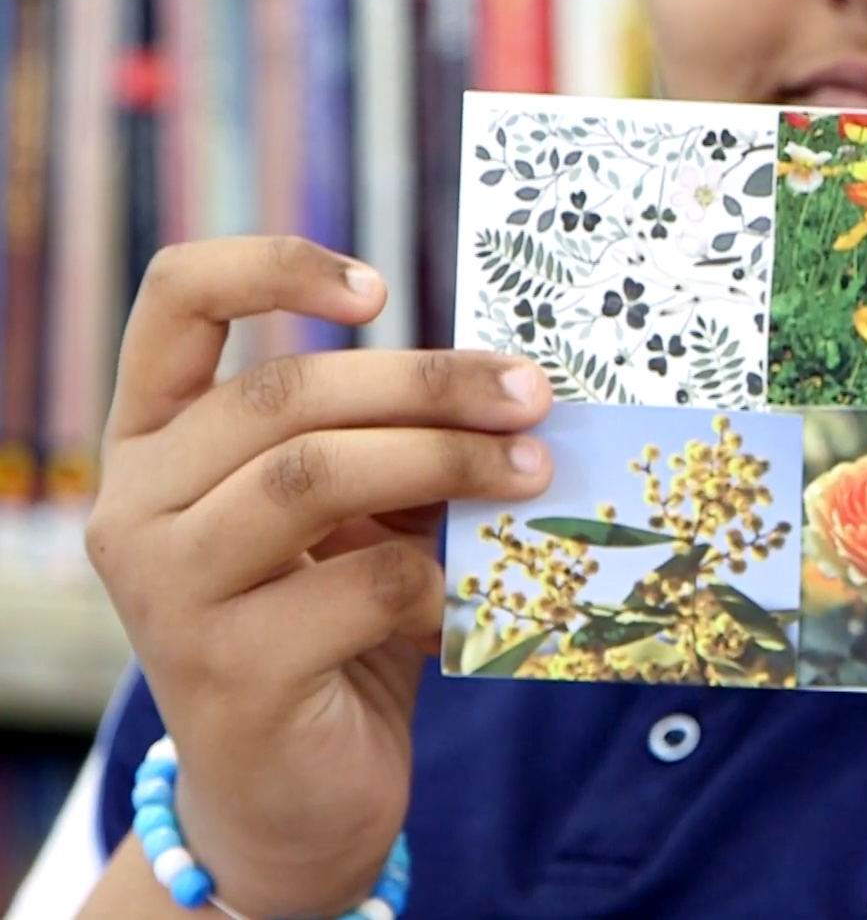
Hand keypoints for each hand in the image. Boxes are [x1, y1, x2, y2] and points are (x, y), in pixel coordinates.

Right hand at [83, 236, 553, 915]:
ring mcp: (167, 591)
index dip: (271, 267)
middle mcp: (136, 505)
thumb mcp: (357, 519)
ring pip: (313, 476)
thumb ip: (392, 444)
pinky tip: (468, 600)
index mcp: (155, 441)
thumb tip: (512, 381)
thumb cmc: (332, 628)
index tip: (379, 286)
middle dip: (428, 385)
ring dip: (445, 462)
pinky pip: (360, 586)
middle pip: (283, 396)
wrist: (297, 797)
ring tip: (532, 471)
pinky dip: (438, 582)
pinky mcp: (227, 670)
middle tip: (532, 396)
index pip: (174, 302)